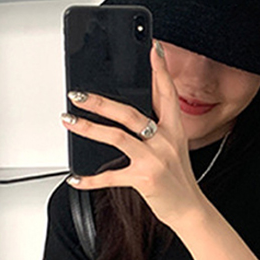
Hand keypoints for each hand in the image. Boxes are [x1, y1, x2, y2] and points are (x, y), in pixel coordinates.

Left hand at [61, 41, 205, 229]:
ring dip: (89, 128)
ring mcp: (154, 160)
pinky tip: (76, 177)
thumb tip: (130, 111)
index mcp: (174, 130)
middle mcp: (165, 142)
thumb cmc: (178, 180)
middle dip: (101, 102)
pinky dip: (91, 179)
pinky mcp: (144, 180)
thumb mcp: (175, 148)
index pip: (168, 94)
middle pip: (131, 114)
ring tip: (70, 121)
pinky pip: (111, 176)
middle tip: (78, 94)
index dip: (161, 70)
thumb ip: (157, 129)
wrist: (189, 209)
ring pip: (117, 137)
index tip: (154, 49)